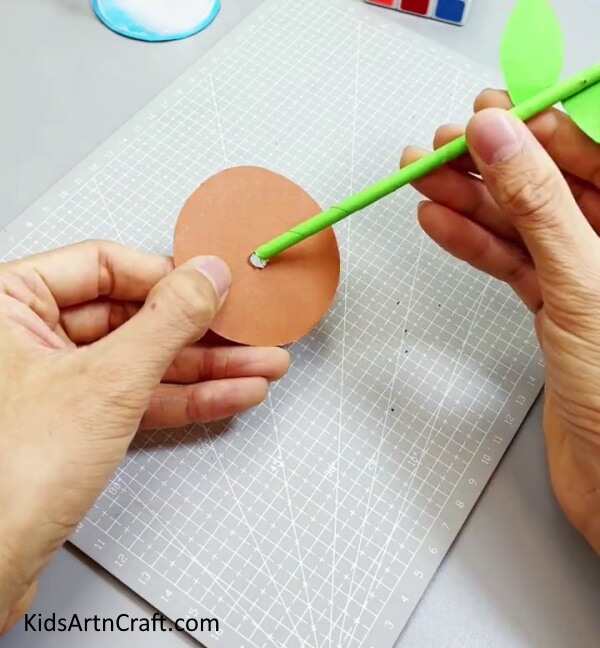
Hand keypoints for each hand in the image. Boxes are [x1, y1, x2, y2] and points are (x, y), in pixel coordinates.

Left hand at [0, 241, 289, 631]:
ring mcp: (55, 381)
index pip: (105, 265)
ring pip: (143, 360)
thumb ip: (165, 322)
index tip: (215, 288)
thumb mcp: (107, 382)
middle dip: (201, 334)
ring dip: (206, 368)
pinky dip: (186, 397)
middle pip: (132, 316)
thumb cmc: (8, 480)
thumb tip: (205, 278)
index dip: (168, 277)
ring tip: (258, 366)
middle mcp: (27, 336)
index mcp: (7, 303)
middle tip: (248, 334)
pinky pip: (139, 396)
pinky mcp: (75, 421)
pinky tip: (230, 393)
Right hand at [401, 90, 599, 554]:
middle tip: (442, 144)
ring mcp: (583, 278)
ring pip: (521, 224)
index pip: (593, 152)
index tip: (489, 111)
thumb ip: (538, 204)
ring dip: (470, 201)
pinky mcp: (554, 308)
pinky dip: (470, 244)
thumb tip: (499, 137)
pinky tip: (438, 223)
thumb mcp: (581, 281)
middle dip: (493, 161)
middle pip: (549, 184)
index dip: (540, 125)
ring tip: (423, 178)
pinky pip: (509, 263)